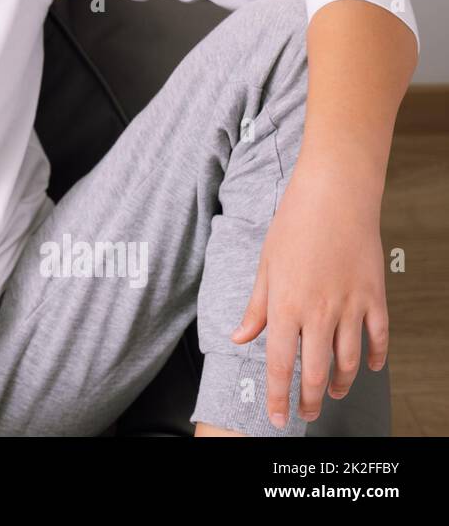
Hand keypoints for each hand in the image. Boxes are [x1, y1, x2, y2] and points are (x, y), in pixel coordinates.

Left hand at [229, 157, 389, 429]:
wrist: (334, 198)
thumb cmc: (292, 227)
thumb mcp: (265, 267)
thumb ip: (255, 309)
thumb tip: (239, 337)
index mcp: (284, 307)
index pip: (279, 365)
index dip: (278, 396)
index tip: (276, 417)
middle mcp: (317, 313)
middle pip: (316, 373)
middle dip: (310, 400)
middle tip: (307, 414)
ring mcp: (350, 307)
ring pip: (349, 362)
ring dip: (341, 383)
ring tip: (333, 392)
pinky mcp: (375, 298)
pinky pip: (378, 338)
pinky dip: (374, 358)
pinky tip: (366, 367)